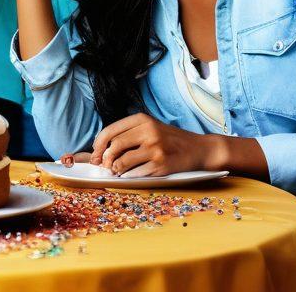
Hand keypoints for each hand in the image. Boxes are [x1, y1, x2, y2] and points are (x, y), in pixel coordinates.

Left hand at [91, 114, 220, 176]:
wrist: (199, 149)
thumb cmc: (170, 139)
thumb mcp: (150, 127)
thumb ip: (129, 133)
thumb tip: (103, 148)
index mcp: (142, 119)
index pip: (111, 130)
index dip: (99, 143)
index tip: (96, 152)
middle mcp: (148, 131)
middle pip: (115, 144)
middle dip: (104, 157)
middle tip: (102, 165)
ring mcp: (155, 149)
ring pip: (123, 160)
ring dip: (114, 168)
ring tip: (115, 170)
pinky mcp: (162, 165)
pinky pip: (137, 172)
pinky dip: (128, 175)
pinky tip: (128, 175)